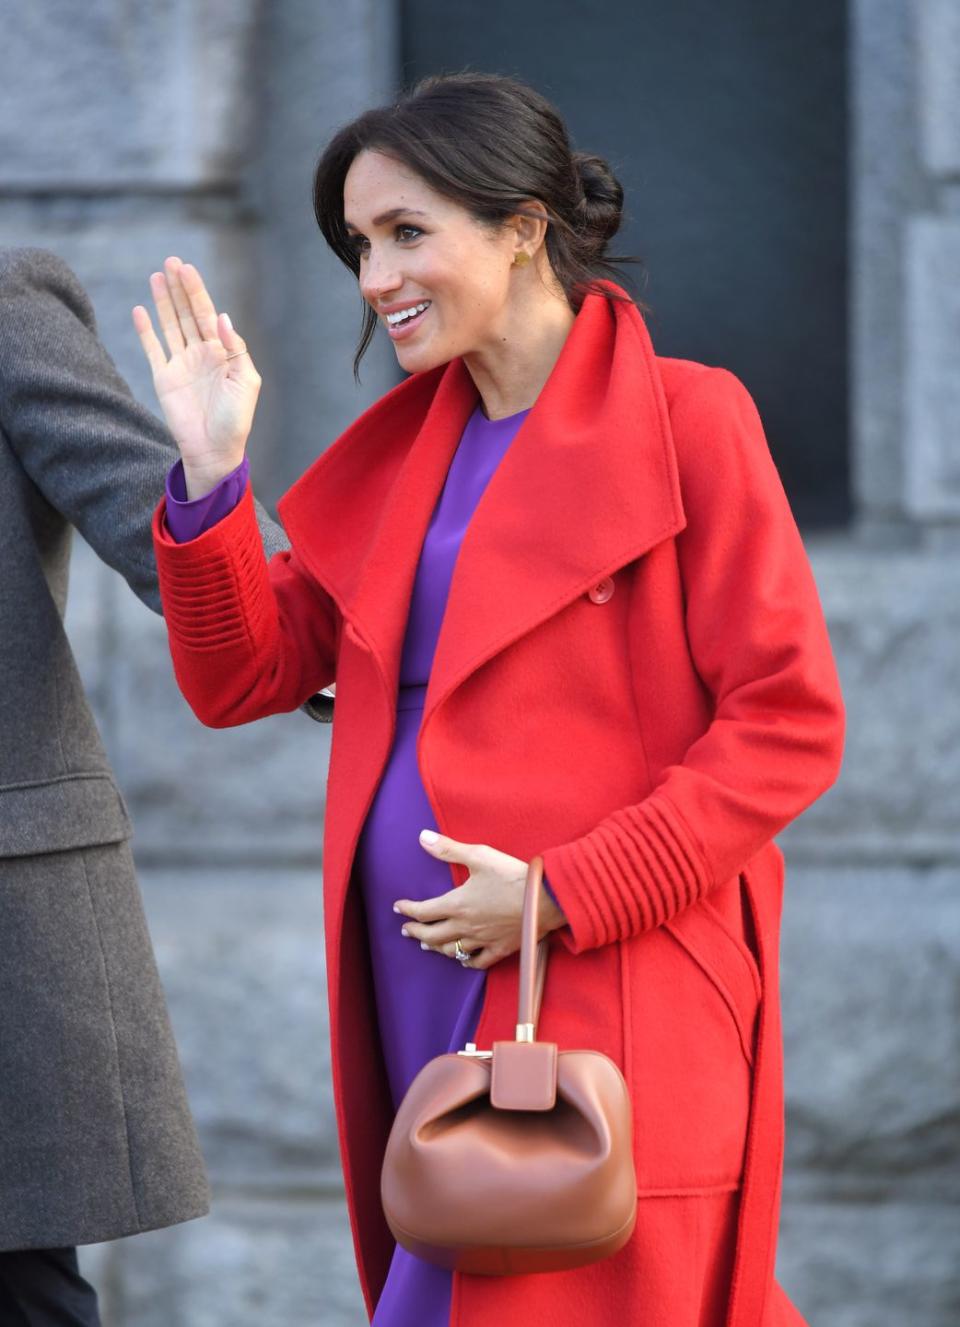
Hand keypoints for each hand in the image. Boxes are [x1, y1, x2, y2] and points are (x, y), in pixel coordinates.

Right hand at [132, 256, 260, 495]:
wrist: (214, 450)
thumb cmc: (235, 419)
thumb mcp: (245, 381)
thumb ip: (235, 347)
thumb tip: (221, 315)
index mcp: (223, 352)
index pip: (207, 314)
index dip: (197, 291)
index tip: (187, 269)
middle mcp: (201, 353)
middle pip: (187, 313)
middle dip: (180, 288)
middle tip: (170, 262)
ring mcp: (181, 364)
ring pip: (170, 325)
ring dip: (163, 301)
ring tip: (156, 276)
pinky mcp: (164, 378)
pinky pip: (153, 349)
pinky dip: (145, 331)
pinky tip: (140, 310)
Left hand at [393, 831, 567, 970]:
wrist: (545, 899)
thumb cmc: (512, 876)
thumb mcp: (479, 856)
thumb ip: (449, 849)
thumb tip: (422, 837)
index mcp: (457, 904)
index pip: (423, 911)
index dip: (407, 909)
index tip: (398, 907)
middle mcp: (465, 926)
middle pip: (432, 936)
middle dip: (416, 932)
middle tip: (406, 930)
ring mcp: (483, 940)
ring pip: (451, 950)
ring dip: (435, 948)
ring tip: (426, 946)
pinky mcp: (500, 948)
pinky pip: (478, 961)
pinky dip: (466, 961)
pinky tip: (462, 960)